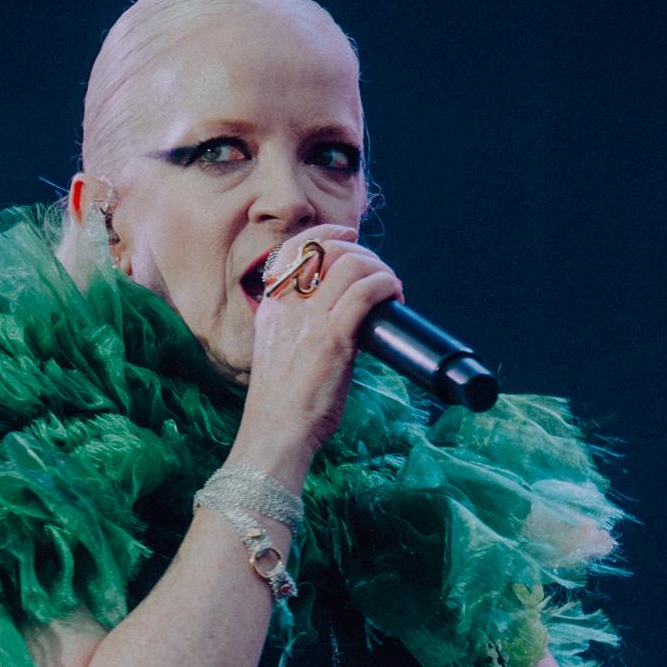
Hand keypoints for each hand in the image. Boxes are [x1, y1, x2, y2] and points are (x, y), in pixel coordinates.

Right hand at [238, 226, 402, 462]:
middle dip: (363, 254)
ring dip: (380, 269)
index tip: (349, 236)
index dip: (326, 234)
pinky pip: (365, 292)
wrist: (276, 432)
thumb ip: (301, 330)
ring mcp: (309, 320)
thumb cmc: (284, 405)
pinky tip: (394, 295)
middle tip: (380, 276)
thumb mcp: (280, 354)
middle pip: (329, 250)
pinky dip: (385, 285)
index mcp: (272, 307)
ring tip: (391, 288)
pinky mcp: (332, 338)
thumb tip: (342, 319)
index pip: (293, 249)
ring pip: (351, 265)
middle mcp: (287, 306)